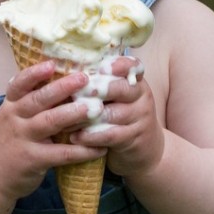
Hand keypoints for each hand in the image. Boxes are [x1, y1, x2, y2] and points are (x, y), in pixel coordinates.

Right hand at [0, 61, 106, 201]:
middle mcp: (14, 118)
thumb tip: (63, 81)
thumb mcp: (11, 117)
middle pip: (38, 99)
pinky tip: (100, 148)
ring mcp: (23, 139)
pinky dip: (82, 151)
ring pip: (49, 122)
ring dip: (73, 114)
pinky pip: (61, 153)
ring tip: (96, 108)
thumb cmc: (8, 141)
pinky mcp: (33, 160)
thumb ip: (30, 102)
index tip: (52, 64)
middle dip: (62, 88)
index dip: (34, 73)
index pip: (19, 84)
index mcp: (11, 105)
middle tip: (84, 79)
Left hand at [70, 56, 163, 177]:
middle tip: (77, 92)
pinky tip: (76, 137)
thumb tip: (67, 73)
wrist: (147, 148)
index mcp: (135, 81)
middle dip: (99, 89)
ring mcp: (141, 118)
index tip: (102, 68)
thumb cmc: (121, 115)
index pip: (132, 66)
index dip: (119, 65)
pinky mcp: (135, 138)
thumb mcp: (116, 97)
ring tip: (66, 119)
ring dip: (87, 117)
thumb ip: (99, 83)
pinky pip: (111, 135)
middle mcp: (141, 97)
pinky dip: (91, 136)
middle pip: (122, 89)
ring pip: (113, 114)